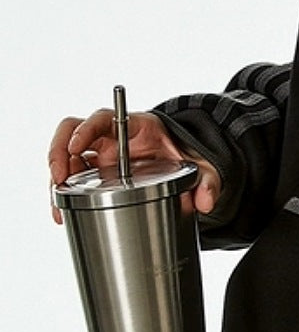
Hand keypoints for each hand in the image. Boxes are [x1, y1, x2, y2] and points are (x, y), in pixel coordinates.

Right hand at [48, 109, 222, 224]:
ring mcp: (101, 155)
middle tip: (58, 176)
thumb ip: (208, 180)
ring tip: (57, 203)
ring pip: (67, 158)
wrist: (185, 162)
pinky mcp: (97, 174)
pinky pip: (73, 179)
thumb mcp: (203, 165)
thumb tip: (205, 202)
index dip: (85, 130)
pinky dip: (64, 195)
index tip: (76, 146)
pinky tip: (61, 214)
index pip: (103, 118)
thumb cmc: (187, 155)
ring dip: (57, 178)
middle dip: (58, 152)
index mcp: (136, 126)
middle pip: (72, 132)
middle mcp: (112, 138)